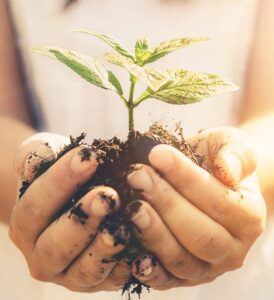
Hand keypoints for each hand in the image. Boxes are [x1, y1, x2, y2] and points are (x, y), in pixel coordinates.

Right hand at [9, 133, 130, 291]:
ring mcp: (70, 274)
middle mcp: (43, 256)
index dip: (62, 181)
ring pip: (84, 270)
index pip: (37, 205)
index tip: (90, 158)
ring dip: (104, 248)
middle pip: (56, 245)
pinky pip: (112, 279)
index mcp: (25, 225)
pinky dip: (126, 265)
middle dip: (82, 220)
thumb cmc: (63, 176)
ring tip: (123, 226)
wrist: (77, 199)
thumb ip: (37, 154)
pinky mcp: (97, 282)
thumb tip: (35, 162)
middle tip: (108, 197)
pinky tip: (140, 246)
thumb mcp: (48, 158)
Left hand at [127, 127, 265, 289]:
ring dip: (153, 232)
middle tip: (136, 177)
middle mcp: (232, 249)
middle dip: (164, 203)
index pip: (217, 200)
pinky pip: (165, 279)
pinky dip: (148, 269)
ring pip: (180, 258)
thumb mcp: (230, 145)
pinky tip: (130, 250)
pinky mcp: (183, 277)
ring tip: (131, 206)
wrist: (206, 180)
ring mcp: (207, 267)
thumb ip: (236, 153)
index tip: (157, 154)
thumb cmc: (214, 161)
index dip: (185, 177)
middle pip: (199, 234)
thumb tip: (228, 169)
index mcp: (248, 217)